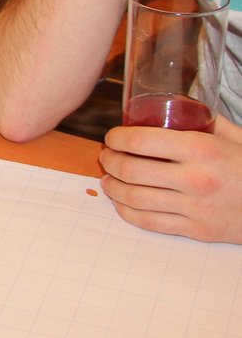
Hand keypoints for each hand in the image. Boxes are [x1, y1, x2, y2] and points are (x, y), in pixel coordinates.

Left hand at [99, 114, 241, 242]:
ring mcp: (194, 208)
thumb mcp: (237, 138)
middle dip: (110, 161)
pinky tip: (122, 200)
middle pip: (131, 170)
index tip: (113, 137)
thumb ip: (207, 123)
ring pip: (134, 198)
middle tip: (107, 156)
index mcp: (203, 150)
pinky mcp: (196, 230)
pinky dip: (126, 210)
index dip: (118, 138)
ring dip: (112, 186)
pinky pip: (148, 221)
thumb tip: (177, 107)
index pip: (142, 141)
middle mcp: (195, 179)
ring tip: (109, 178)